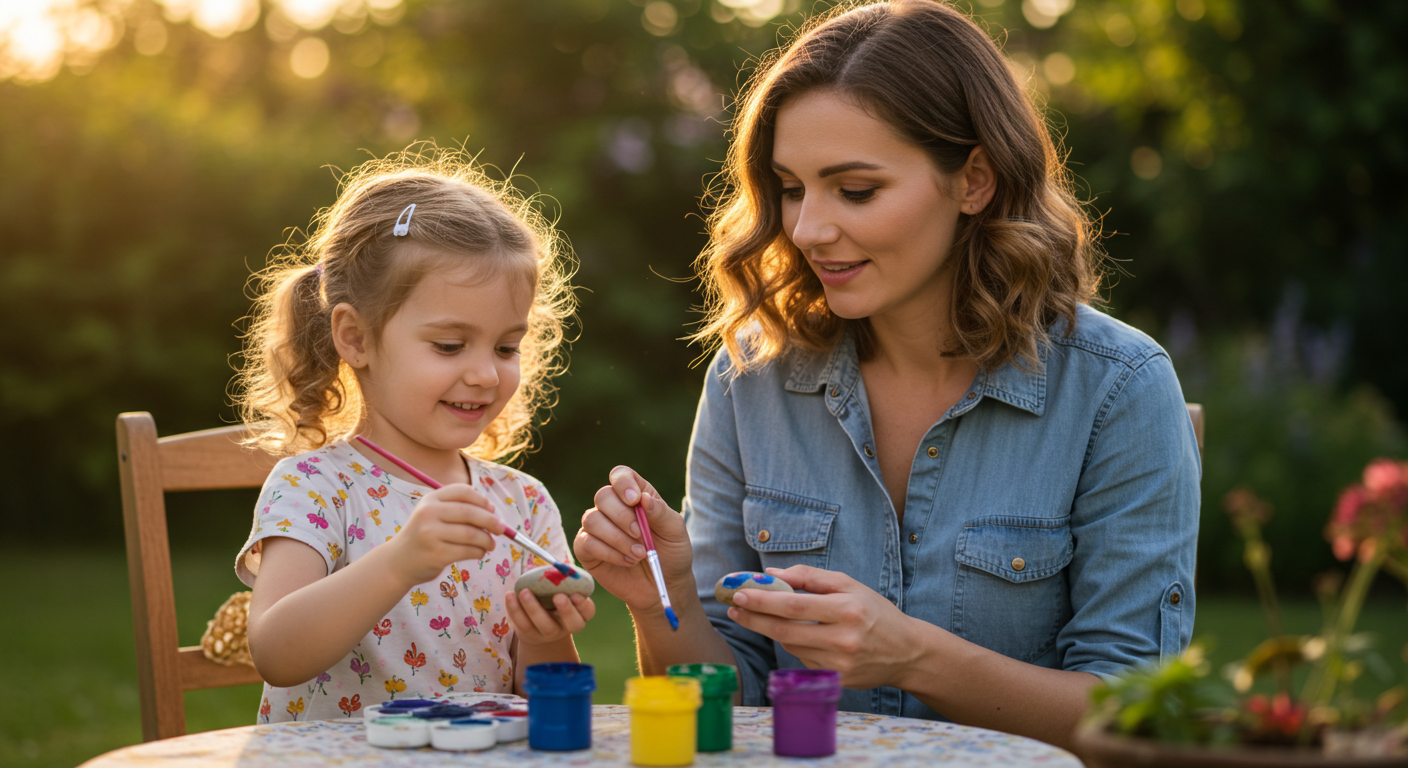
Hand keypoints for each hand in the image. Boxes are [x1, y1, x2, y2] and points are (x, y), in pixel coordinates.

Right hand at [384, 484, 501, 585]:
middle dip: (491, 521)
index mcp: (430, 500)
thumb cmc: (423, 537)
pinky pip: (467, 551)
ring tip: (490, 545)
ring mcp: (431, 534)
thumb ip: (457, 509)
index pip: (462, 491)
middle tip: (501, 529)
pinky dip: (479, 552)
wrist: (398, 562)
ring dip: (486, 540)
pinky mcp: (436, 554)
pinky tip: (479, 553)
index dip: (481, 500)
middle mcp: (428, 513)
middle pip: (470, 512)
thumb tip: (493, 512)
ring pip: (471, 534)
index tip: (491, 509)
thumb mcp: (432, 515)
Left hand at [505, 589, 595, 646]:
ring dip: (533, 608)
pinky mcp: (530, 635)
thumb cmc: (552, 597)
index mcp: (580, 613)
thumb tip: (556, 566)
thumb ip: (561, 580)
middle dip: (566, 610)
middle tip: (557, 596)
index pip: (587, 611)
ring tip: (524, 592)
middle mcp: (567, 626)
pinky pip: (523, 625)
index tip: (576, 594)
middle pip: (572, 623)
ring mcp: (549, 633)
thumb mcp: (560, 589)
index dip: (583, 604)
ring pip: (544, 625)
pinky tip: (510, 596)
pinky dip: (515, 610)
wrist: (537, 624)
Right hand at [573, 466, 694, 613]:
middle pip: (603, 496)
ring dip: (617, 538)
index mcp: (635, 496)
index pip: (620, 475)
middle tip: (641, 536)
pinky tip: (626, 562)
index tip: (635, 500)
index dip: (623, 483)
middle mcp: (613, 508)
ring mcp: (597, 528)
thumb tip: (643, 499)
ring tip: (638, 554)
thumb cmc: (671, 554)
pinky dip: (608, 553)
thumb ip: (661, 512)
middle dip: (622, 517)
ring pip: (591, 519)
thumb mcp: (675, 531)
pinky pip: (586, 543)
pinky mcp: (587, 549)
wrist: (663, 586)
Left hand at [728, 565, 923, 689]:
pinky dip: (794, 645)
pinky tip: (797, 634)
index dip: (763, 601)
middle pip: (784, 631)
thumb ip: (810, 577)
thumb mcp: (849, 585)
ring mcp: (839, 665)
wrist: (907, 652)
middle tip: (734, 608)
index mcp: (846, 610)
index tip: (740, 594)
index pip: (794, 606)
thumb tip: (773, 573)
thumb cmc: (875, 612)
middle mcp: (843, 640)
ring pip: (791, 646)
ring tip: (760, 616)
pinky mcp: (836, 681)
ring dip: (772, 630)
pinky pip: (803, 660)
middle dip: (754, 618)